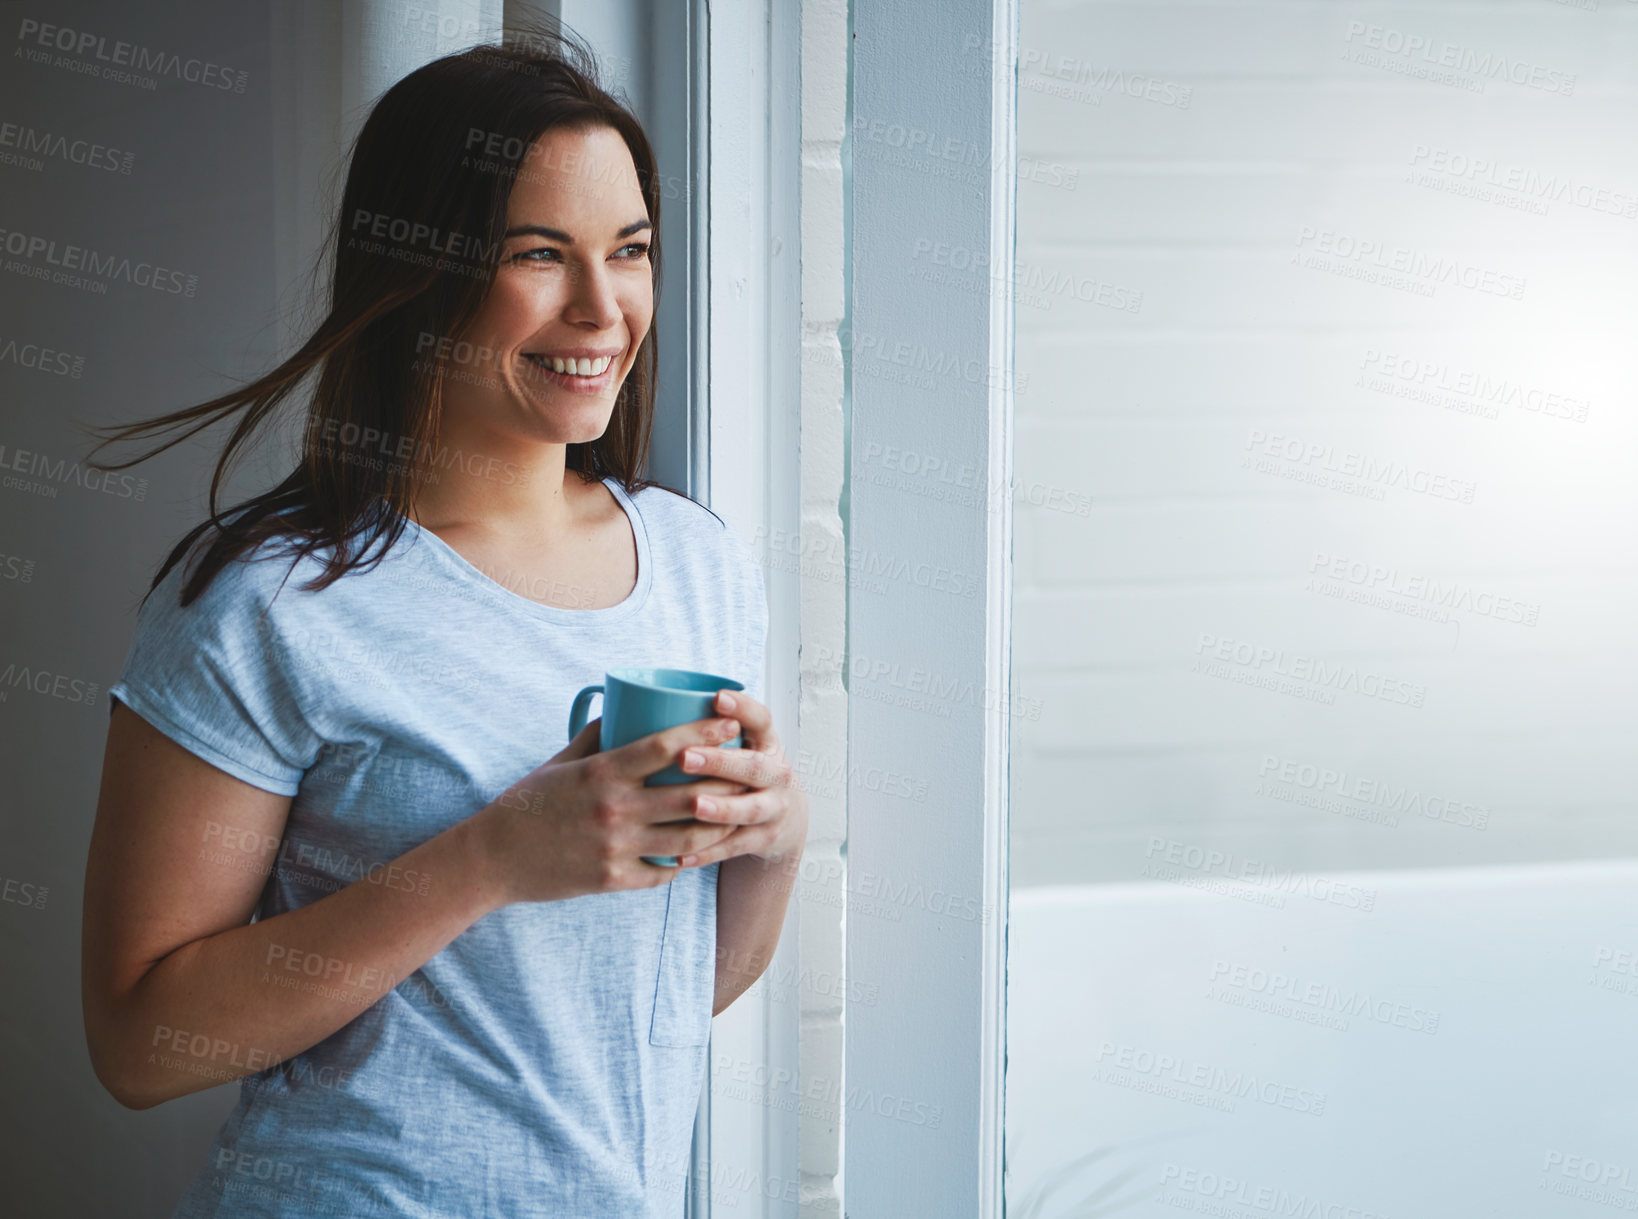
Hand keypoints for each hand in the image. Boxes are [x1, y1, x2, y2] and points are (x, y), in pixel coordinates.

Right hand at [476, 714, 752, 903]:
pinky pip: (664, 871)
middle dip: (728, 782)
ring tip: (737, 814)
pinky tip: (700, 851)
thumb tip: (624, 709)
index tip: (732, 724)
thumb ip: (596, 736)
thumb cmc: (528, 803)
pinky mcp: (613, 880)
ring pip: (688, 838)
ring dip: (719, 826)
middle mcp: (614, 809)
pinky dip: (685, 861)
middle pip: (690, 794)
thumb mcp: (560, 762)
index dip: (705, 733)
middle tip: (750, 771)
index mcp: (602, 773)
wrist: (493, 858)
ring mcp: (616, 847)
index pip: (666, 747)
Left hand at [667, 689, 808, 868]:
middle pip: (753, 766)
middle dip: (720, 762)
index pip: (760, 719)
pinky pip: (735, 847)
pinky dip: (709, 852)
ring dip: (721, 808)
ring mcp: (774, 808)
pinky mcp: (765, 839)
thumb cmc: (745, 771)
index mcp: (766, 742)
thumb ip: (709, 729)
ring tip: (695, 806)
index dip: (742, 708)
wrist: (783, 816)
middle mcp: (776, 773)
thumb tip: (641, 707)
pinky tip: (682, 855)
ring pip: (749, 809)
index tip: (717, 698)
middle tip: (685, 757)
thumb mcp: (743, 745)